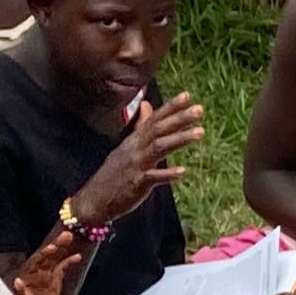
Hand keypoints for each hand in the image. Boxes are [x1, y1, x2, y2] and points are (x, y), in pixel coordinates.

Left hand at [12, 231, 83, 294]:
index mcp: (28, 274)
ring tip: (70, 237)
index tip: (51, 248)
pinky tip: (77, 256)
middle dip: (56, 245)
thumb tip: (17, 282)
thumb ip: (19, 292)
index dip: (44, 254)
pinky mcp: (55, 280)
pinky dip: (70, 261)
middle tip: (65, 235)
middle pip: (48, 255)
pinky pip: (63, 267)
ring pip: (56, 258)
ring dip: (63, 248)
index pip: (36, 261)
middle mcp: (37, 271)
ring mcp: (47, 274)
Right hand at [72, 93, 204, 225]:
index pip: (154, 119)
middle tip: (199, 109)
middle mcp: (134, 149)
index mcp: (134, 140)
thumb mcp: (127, 146)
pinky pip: (153, 177)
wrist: (94, 199)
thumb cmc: (115, 173)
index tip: (187, 95)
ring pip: (158, 148)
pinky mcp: (136, 183)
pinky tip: (183, 171)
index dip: (170, 107)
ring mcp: (135, 165)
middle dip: (179, 118)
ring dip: (179, 139)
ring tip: (200, 132)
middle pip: (158, 129)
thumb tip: (147, 104)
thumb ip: (141, 126)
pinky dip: (167, 174)